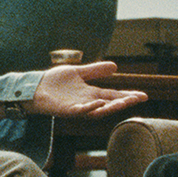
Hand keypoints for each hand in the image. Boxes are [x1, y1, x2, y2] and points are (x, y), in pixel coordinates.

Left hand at [26, 61, 146, 117]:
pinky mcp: (65, 110)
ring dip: (110, 106)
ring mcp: (76, 107)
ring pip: (97, 110)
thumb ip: (95, 70)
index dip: (127, 96)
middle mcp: (86, 102)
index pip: (113, 95)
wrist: (34, 87)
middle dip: (124, 102)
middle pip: (109, 104)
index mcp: (90, 94)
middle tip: (138, 99)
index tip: (143, 95)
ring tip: (124, 101)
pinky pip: (80, 111)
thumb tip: (115, 66)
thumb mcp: (78, 73)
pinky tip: (98, 102)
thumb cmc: (54, 82)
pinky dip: (89, 107)